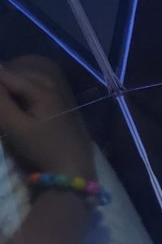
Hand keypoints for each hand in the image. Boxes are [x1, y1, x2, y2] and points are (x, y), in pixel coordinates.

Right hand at [0, 57, 96, 179]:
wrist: (72, 169)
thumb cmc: (42, 148)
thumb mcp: (15, 126)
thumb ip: (0, 102)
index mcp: (42, 91)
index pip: (8, 75)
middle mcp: (53, 89)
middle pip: (21, 75)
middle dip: (4, 78)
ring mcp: (59, 98)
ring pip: (31, 82)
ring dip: (14, 83)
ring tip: (3, 94)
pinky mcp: (60, 109)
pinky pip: (39, 91)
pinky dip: (24, 91)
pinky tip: (16, 101)